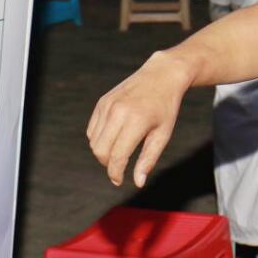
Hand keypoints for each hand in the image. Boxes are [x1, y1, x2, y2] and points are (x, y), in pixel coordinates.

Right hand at [87, 50, 189, 187]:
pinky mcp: (102, 101)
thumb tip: (138, 183)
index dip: (115, 173)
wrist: (161, 75)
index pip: (117, 156)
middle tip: (120, 165)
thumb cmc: (166, 108)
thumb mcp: (163, 134)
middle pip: (100, 151)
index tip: (119, 181)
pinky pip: (92, 129)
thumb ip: (149, 159)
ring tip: (120, 149)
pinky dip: (99, 139)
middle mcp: (119, 111)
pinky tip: (115, 136)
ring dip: (103, 152)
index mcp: (136, 121)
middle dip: (108, 164)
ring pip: (93, 142)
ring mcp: (108, 105)